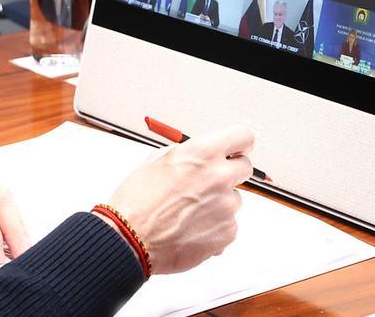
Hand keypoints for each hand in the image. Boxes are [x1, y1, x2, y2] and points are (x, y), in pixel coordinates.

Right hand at [101, 125, 252, 274]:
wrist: (129, 238)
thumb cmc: (137, 200)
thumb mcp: (157, 161)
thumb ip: (188, 155)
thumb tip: (203, 154)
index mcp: (202, 153)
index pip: (243, 136)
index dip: (239, 144)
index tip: (235, 150)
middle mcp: (219, 176)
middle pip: (245, 167)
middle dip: (230, 172)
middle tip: (208, 183)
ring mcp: (226, 206)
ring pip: (234, 199)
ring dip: (218, 203)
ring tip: (188, 212)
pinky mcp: (227, 232)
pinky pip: (229, 224)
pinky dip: (214, 226)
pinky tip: (190, 228)